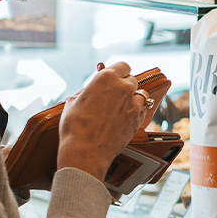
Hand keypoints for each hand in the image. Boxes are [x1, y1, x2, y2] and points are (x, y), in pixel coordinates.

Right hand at [55, 62, 145, 182]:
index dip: (118, 72)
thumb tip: (92, 89)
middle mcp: (124, 87)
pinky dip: (136, 110)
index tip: (115, 77)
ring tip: (121, 107)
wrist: (85, 151)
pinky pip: (142, 108)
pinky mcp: (138, 118)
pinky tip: (126, 116)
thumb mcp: (73, 101)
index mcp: (106, 78)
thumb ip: (88, 90)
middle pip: (131, 79)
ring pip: (140, 93)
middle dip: (123, 85)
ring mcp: (134, 103)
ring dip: (132, 97)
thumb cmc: (75, 126)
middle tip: (114, 95)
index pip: (122, 66)